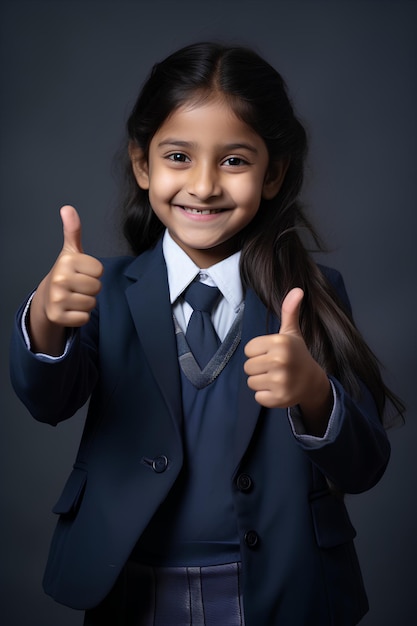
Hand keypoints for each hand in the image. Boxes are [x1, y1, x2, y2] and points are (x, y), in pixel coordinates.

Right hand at [29, 206, 103, 353]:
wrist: (47, 296)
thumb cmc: (66, 273)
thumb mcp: (71, 251)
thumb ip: (73, 230)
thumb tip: (68, 208)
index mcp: (66, 261)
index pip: (100, 271)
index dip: (94, 273)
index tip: (82, 272)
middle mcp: (59, 279)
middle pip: (97, 287)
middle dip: (91, 288)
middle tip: (79, 286)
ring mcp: (57, 299)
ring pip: (91, 303)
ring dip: (87, 302)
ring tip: (75, 296)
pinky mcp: (58, 317)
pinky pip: (84, 318)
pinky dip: (81, 316)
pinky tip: (71, 309)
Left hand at [244, 288, 331, 432]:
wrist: (313, 382)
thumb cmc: (297, 354)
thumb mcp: (292, 332)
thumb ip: (290, 311)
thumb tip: (297, 289)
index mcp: (279, 343)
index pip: (248, 350)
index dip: (258, 352)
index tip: (272, 354)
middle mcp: (280, 361)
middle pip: (248, 367)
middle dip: (258, 368)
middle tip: (274, 367)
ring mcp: (280, 381)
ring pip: (251, 382)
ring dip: (261, 382)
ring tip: (276, 378)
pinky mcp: (279, 398)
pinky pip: (258, 397)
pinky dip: (265, 396)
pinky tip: (278, 389)